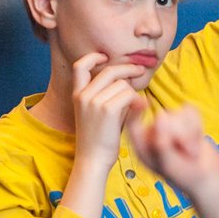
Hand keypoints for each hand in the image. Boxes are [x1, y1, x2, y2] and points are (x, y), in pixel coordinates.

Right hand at [71, 53, 145, 172]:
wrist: (92, 160)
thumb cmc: (97, 139)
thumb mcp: (94, 113)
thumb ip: (106, 94)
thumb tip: (127, 77)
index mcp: (77, 95)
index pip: (80, 66)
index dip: (93, 57)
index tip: (105, 57)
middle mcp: (83, 95)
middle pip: (109, 71)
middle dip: (128, 69)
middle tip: (140, 71)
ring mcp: (94, 102)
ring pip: (123, 84)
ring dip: (133, 93)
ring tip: (134, 107)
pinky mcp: (107, 110)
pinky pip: (129, 95)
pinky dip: (137, 101)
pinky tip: (139, 109)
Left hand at [128, 105, 218, 199]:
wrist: (207, 180)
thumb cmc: (184, 177)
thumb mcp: (168, 163)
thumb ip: (161, 142)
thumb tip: (160, 115)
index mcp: (143, 146)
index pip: (132, 123)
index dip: (135, 111)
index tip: (145, 104)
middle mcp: (154, 134)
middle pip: (163, 117)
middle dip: (178, 132)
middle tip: (184, 151)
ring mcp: (171, 127)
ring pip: (179, 114)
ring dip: (190, 132)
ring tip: (191, 151)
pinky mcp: (186, 122)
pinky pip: (191, 112)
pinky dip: (197, 125)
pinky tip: (197, 140)